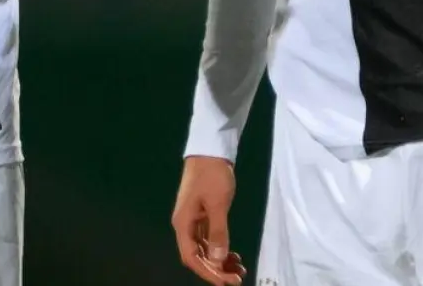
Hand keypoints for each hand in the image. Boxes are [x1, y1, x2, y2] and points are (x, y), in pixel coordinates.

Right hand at [172, 156, 244, 285]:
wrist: (210, 150)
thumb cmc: (212, 175)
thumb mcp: (218, 204)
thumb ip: (218, 232)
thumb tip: (218, 260)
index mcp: (183, 224)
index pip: (192, 258)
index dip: (208, 272)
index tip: (226, 281)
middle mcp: (184, 225)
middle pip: (197, 256)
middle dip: (216, 269)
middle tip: (237, 278)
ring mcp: (192, 220)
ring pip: (204, 248)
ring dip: (219, 260)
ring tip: (239, 268)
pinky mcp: (201, 214)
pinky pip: (208, 238)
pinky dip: (220, 247)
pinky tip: (233, 254)